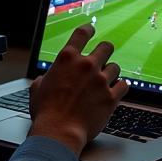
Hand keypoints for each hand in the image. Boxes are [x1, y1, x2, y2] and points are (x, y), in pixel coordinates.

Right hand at [28, 24, 127, 155]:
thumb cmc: (46, 112)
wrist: (59, 131)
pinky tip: (116, 90)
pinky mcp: (111, 97)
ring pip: (116, 67)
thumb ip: (45, 78)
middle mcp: (86, 66)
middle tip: (103, 57)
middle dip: (105, 51)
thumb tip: (46, 79)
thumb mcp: (37, 88)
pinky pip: (124, 85)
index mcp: (67, 59)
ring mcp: (101, 81)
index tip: (91, 29)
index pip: (82, 34)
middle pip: (106, 47)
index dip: (88, 29)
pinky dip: (120, 87)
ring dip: (111, 72)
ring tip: (105, 81)